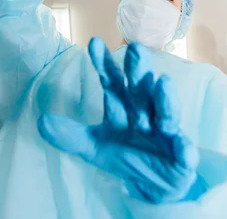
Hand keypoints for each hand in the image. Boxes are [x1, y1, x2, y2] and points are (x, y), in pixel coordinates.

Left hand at [38, 38, 198, 202]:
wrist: (156, 183)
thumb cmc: (127, 153)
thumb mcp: (95, 146)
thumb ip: (71, 135)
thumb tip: (41, 122)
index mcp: (124, 105)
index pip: (112, 80)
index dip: (103, 63)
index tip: (93, 43)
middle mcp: (145, 110)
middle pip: (140, 88)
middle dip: (138, 69)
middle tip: (134, 48)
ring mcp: (165, 130)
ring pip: (166, 111)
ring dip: (164, 98)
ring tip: (163, 83)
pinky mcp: (181, 153)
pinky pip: (184, 149)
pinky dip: (185, 148)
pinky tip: (185, 148)